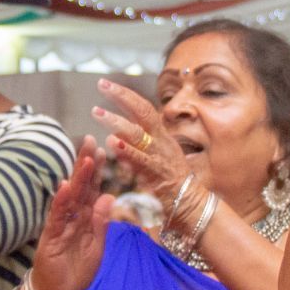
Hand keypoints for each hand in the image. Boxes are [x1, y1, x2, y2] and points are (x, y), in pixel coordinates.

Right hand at [28, 137, 112, 289]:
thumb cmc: (76, 271)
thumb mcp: (97, 247)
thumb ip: (102, 223)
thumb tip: (109, 195)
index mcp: (84, 218)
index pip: (91, 189)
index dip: (96, 170)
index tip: (102, 149)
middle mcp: (72, 217)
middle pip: (79, 186)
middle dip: (85, 164)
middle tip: (90, 140)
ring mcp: (60, 225)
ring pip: (70, 197)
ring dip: (77, 178)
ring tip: (85, 159)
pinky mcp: (51, 237)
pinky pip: (57, 217)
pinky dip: (61, 201)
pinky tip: (65, 186)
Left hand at [90, 80, 190, 207]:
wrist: (191, 204)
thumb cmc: (172, 183)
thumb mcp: (156, 157)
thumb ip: (138, 146)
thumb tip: (118, 134)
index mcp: (161, 136)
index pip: (143, 108)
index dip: (125, 95)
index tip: (105, 84)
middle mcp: (161, 141)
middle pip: (143, 111)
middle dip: (122, 96)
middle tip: (101, 85)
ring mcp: (160, 156)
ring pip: (138, 133)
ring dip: (117, 121)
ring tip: (98, 112)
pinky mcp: (158, 174)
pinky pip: (141, 160)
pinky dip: (127, 151)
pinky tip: (113, 142)